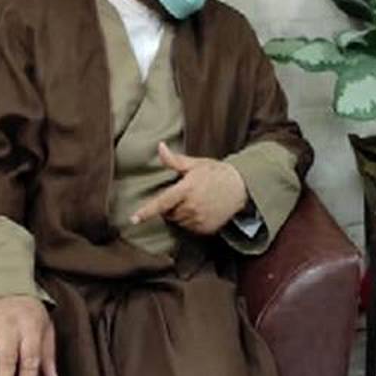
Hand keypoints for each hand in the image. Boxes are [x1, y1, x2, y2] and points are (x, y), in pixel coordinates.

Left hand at [131, 143, 246, 234]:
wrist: (241, 187)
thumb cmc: (217, 173)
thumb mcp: (196, 164)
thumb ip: (175, 160)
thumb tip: (160, 147)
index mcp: (186, 189)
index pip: (161, 203)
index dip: (146, 212)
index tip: (133, 219)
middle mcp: (192, 207)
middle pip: (169, 213)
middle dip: (171, 206)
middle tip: (184, 194)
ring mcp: (199, 219)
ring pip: (179, 221)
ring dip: (181, 214)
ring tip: (195, 201)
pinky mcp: (206, 228)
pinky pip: (190, 228)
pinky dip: (192, 221)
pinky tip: (202, 210)